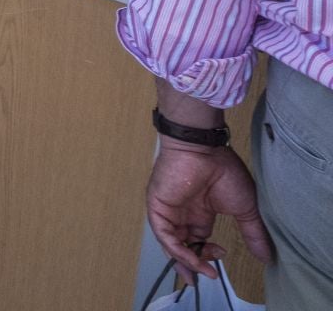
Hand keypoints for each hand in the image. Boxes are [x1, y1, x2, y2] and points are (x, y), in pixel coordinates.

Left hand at [144, 142, 272, 281]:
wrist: (205, 150)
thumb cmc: (224, 172)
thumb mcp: (244, 208)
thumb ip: (253, 233)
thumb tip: (267, 257)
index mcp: (199, 212)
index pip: (198, 241)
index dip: (206, 255)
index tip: (220, 262)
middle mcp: (182, 213)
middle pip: (182, 245)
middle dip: (193, 264)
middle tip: (208, 275)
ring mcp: (169, 210)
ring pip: (171, 243)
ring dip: (185, 260)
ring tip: (202, 271)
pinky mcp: (158, 206)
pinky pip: (163, 234)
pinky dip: (175, 249)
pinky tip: (190, 257)